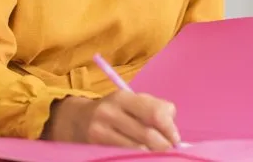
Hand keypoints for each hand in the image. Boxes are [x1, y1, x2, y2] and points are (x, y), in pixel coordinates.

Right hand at [44, 92, 180, 150]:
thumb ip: (156, 108)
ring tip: (155, 154)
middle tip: (169, 151)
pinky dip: (136, 158)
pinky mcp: (95, 148)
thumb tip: (173, 130)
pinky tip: (140, 157)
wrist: (76, 121)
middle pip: (147, 135)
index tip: (176, 138)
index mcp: (122, 97)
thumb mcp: (132, 102)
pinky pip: (123, 156)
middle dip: (164, 146)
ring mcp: (100, 132)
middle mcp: (109, 112)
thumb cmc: (115, 112)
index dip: (170, 128)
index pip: (154, 112)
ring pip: (137, 150)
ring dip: (152, 154)